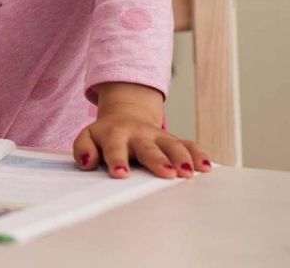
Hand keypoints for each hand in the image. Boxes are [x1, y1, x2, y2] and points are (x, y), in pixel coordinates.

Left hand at [72, 82, 212, 178]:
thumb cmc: (105, 135)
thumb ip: (83, 148)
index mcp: (115, 134)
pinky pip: (189, 144)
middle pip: (149, 148)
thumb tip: (87, 162)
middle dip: (158, 160)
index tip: (121, 173)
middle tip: (167, 173)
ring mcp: (158, 136)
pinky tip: (207, 166)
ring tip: (189, 172)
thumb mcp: (88, 137)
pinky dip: (198, 154)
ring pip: (172, 145)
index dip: (117, 160)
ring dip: (182, 158)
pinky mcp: (173, 139)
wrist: (124, 116)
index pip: (115, 148)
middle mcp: (139, 134)